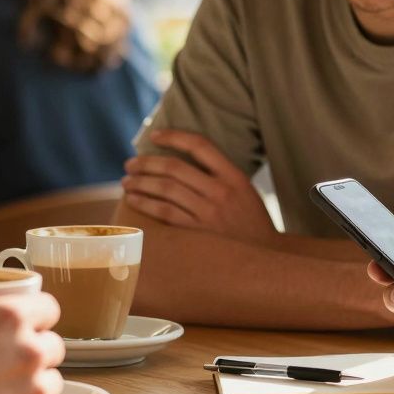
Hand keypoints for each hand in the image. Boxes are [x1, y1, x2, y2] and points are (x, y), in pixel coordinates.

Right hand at [0, 293, 64, 393]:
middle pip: (53, 347)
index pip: (48, 307)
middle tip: (8, 365)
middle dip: (36, 353)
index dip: (38, 316)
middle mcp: (29, 351)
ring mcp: (35, 392)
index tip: (29, 326)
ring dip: (34, 386)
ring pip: (52, 383)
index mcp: (7, 318)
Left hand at [122, 129, 276, 242]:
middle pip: (175, 168)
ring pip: (165, 188)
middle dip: (146, 162)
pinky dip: (145, 203)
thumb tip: (181, 159)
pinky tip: (133, 199)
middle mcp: (221, 191)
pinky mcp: (197, 233)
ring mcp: (209, 213)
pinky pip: (164, 212)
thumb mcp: (244, 190)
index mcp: (234, 176)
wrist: (266, 257)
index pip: (199, 145)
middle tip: (130, 163)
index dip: (174, 136)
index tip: (155, 135)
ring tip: (126, 181)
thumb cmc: (250, 220)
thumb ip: (218, 173)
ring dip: (141, 182)